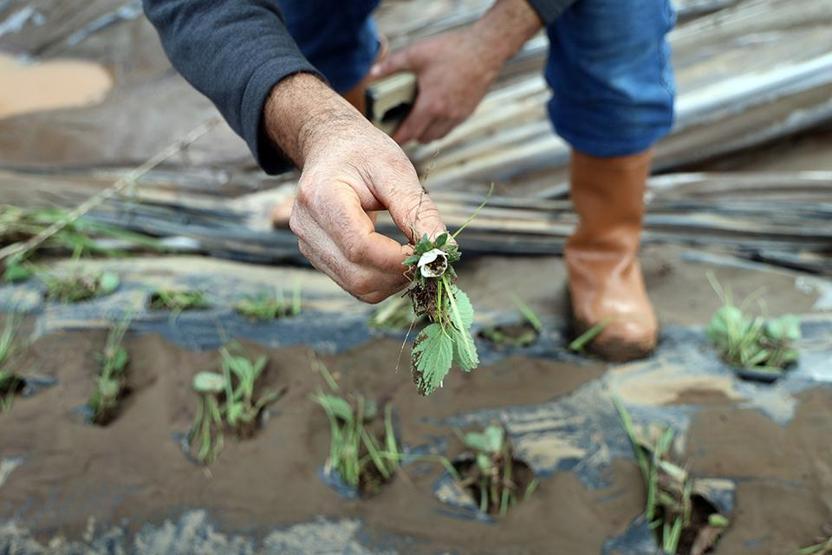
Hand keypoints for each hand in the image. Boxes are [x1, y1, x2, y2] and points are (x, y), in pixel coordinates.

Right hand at [264, 74, 445, 302]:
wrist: (330, 147)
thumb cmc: (362, 152)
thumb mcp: (394, 169)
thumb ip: (416, 209)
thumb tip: (442, 248)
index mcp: (321, 197)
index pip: (360, 247)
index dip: (399, 259)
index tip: (431, 253)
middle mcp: (306, 226)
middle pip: (357, 276)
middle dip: (400, 275)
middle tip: (428, 258)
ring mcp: (308, 245)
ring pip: (357, 287)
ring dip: (393, 281)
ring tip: (413, 256)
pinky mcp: (316, 256)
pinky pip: (353, 284)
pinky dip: (382, 280)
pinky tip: (396, 258)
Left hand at [370, 27, 500, 144]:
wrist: (486, 48)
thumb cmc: (452, 49)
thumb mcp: (417, 53)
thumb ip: (392, 65)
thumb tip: (372, 73)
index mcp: (431, 104)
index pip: (410, 131)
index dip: (398, 138)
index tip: (388, 139)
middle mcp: (446, 115)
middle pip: (423, 138)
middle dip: (410, 135)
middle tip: (400, 125)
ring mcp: (459, 115)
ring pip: (438, 136)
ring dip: (426, 133)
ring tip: (417, 121)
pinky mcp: (468, 111)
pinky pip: (450, 128)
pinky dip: (439, 127)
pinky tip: (434, 113)